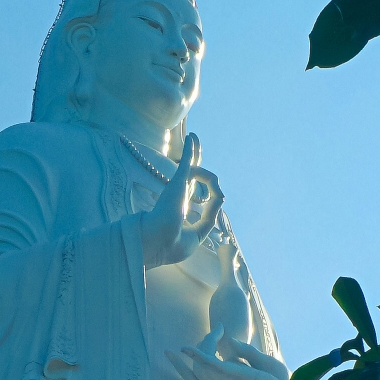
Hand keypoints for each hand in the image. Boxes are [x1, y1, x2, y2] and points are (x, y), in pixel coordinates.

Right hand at [140, 133, 223, 266]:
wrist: (158, 242)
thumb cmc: (173, 243)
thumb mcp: (197, 234)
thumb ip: (210, 215)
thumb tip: (221, 195)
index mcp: (181, 208)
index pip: (194, 192)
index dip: (208, 189)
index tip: (217, 195)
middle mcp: (179, 194)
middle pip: (191, 172)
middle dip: (195, 159)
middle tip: (195, 144)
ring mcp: (179, 186)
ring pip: (191, 163)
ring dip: (195, 151)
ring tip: (195, 136)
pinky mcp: (179, 181)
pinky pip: (188, 160)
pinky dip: (191, 149)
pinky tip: (192, 137)